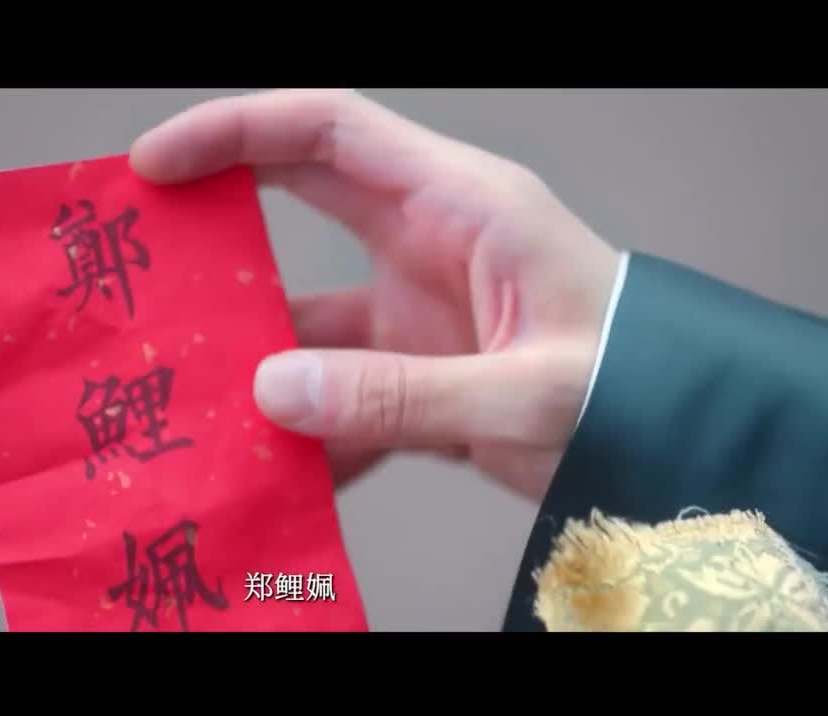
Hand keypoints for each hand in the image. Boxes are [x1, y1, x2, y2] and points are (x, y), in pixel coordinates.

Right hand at [130, 89, 620, 500]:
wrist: (684, 444)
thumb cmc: (642, 386)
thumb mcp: (528, 391)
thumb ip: (403, 394)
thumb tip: (274, 390)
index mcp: (460, 205)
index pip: (328, 131)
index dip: (236, 132)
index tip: (157, 162)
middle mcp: (428, 244)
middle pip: (297, 208)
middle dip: (219, 229)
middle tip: (143, 264)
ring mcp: (418, 312)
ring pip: (306, 318)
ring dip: (255, 361)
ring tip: (191, 400)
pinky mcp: (418, 374)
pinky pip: (338, 391)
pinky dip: (305, 431)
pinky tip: (274, 472)